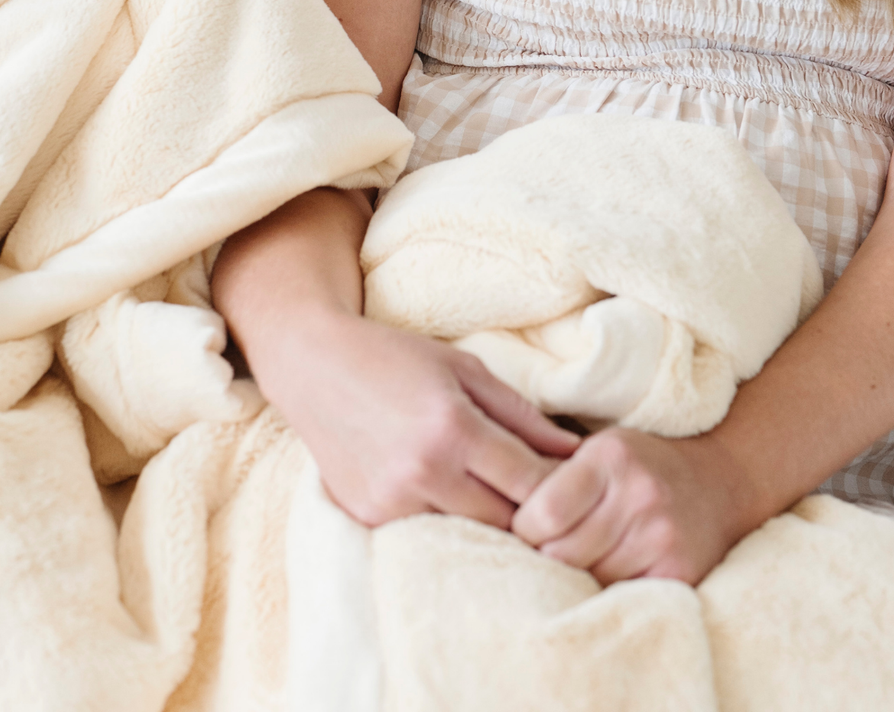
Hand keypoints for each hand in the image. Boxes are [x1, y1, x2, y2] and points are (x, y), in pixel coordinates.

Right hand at [259, 310, 579, 528]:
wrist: (314, 366)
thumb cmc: (396, 358)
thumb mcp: (465, 369)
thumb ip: (522, 414)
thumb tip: (576, 452)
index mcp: (453, 427)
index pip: (530, 482)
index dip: (562, 488)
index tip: (579, 486)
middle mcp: (422, 471)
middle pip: (505, 521)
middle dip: (534, 515)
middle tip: (551, 504)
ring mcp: (392, 501)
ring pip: (470, 536)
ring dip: (493, 525)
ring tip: (505, 502)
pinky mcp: (369, 518)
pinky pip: (429, 534)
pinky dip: (450, 524)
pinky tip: (457, 501)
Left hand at [511, 427, 754, 585]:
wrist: (717, 484)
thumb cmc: (638, 465)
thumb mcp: (596, 449)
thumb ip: (551, 474)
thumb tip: (491, 508)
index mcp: (611, 458)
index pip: (542, 513)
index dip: (523, 527)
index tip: (523, 526)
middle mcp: (640, 495)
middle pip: (560, 553)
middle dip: (544, 555)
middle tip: (543, 549)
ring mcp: (662, 537)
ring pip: (587, 579)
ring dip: (573, 575)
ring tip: (575, 558)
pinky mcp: (678, 574)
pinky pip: (618, 595)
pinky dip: (603, 589)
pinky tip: (603, 572)